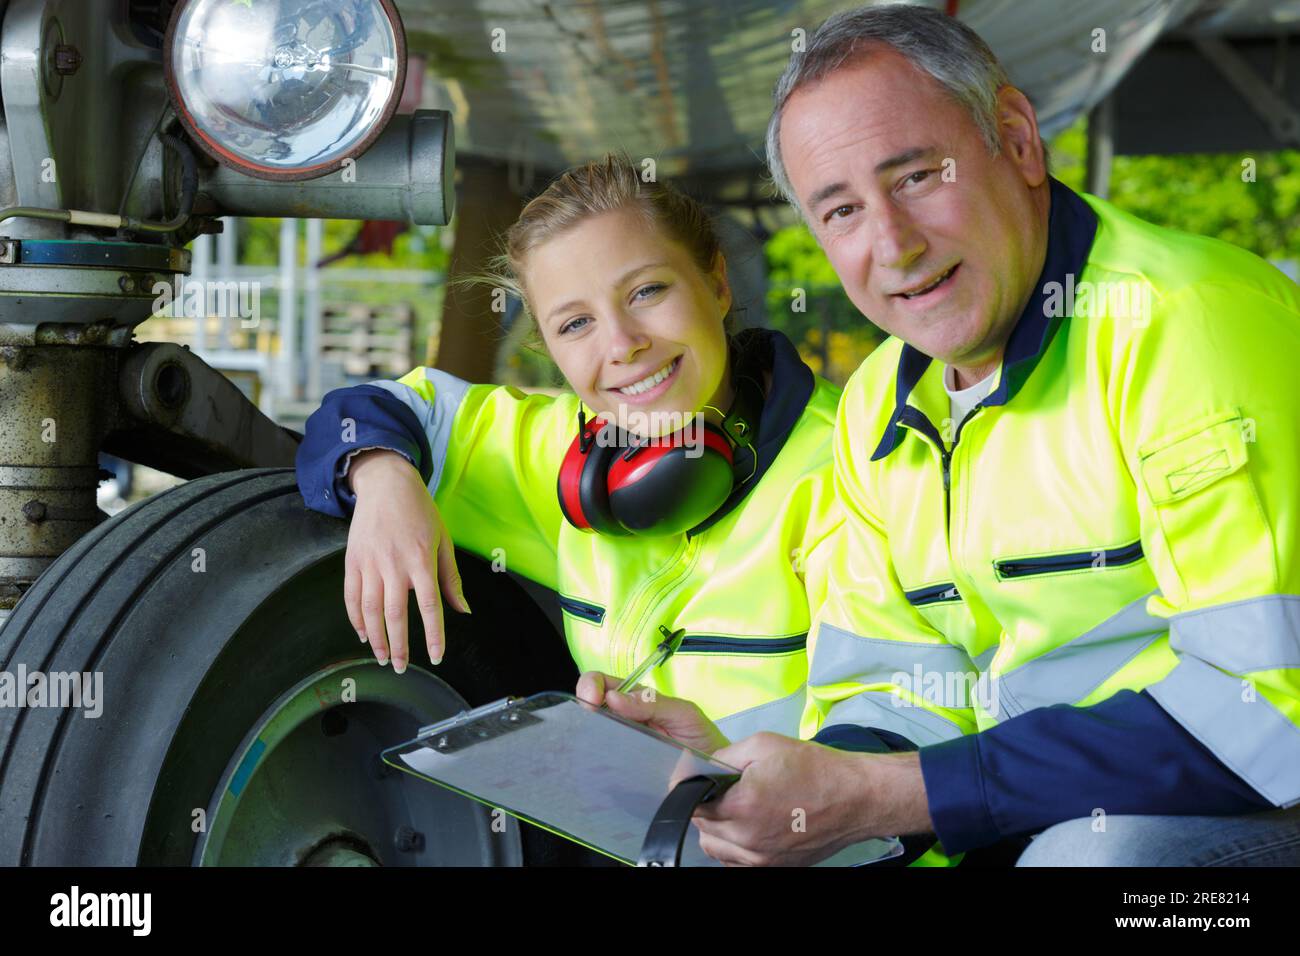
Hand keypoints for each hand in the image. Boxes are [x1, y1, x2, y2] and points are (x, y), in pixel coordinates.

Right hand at [345, 449, 469, 672]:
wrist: (386, 484)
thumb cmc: (420, 512)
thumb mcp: (443, 540)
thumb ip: (451, 578)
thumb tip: (463, 610)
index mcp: (421, 560)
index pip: (429, 606)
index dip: (433, 635)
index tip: (436, 656)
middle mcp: (394, 565)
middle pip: (396, 615)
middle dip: (398, 646)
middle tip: (400, 667)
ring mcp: (370, 563)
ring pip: (370, 610)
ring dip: (376, 638)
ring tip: (382, 657)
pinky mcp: (353, 560)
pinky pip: (351, 596)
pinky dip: (355, 619)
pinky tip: (363, 634)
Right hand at [575, 671, 730, 755]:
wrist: (717, 775)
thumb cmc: (702, 739)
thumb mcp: (683, 713)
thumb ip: (652, 702)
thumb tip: (613, 697)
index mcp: (637, 699)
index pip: (604, 682)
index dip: (591, 684)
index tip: (591, 698)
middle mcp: (624, 719)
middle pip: (592, 706)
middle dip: (583, 706)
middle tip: (589, 720)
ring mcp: (621, 744)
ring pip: (591, 733)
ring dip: (586, 733)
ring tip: (592, 740)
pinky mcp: (622, 768)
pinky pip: (601, 760)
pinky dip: (594, 758)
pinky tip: (598, 761)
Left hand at [692, 734, 931, 865]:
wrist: (856, 797)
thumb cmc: (814, 767)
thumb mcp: (764, 745)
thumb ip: (723, 757)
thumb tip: (695, 768)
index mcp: (743, 806)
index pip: (692, 805)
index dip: (688, 789)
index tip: (694, 778)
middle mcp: (749, 840)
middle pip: (702, 829)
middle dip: (705, 807)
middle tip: (723, 789)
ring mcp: (763, 860)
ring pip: (716, 850)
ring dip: (718, 830)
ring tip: (737, 808)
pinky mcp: (775, 868)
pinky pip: (737, 862)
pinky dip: (735, 847)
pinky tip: (750, 826)